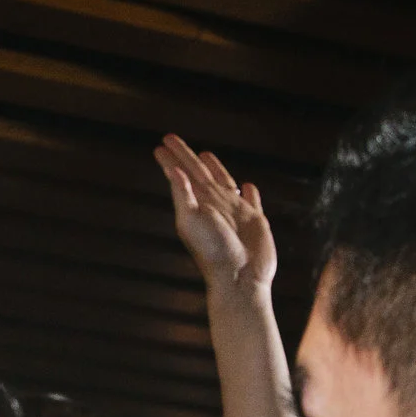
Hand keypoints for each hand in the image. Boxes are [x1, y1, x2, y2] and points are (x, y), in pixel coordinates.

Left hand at [154, 134, 275, 290]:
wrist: (240, 278)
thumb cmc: (213, 252)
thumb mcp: (191, 220)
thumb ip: (183, 195)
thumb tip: (173, 170)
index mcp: (197, 204)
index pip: (182, 174)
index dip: (171, 160)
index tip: (160, 146)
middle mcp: (214, 205)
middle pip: (198, 172)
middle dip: (185, 156)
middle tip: (170, 138)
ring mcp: (235, 212)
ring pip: (223, 182)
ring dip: (215, 168)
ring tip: (206, 154)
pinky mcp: (255, 220)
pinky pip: (251, 201)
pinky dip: (250, 192)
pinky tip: (246, 186)